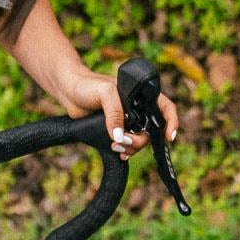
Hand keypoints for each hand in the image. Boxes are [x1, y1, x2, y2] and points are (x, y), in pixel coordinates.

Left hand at [61, 65, 180, 155]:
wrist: (68, 91)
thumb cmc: (87, 85)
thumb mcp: (104, 93)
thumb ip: (114, 113)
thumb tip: (120, 136)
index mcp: (141, 95)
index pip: (164, 107)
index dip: (171, 122)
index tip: (168, 136)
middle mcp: (137, 108)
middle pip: (151, 130)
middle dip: (140, 141)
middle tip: (124, 142)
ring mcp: (127, 120)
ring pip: (140, 139)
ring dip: (132, 147)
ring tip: (116, 148)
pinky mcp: (116, 130)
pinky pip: (127, 144)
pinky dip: (125, 151)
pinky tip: (119, 154)